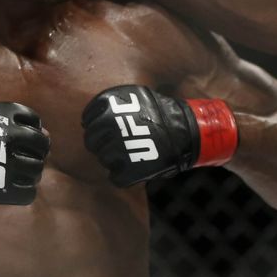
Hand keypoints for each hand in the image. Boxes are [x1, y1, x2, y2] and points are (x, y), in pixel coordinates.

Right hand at [0, 102, 49, 215]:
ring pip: (37, 169)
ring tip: (15, 174)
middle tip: (24, 158)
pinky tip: (12, 188)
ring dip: (31, 172)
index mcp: (4, 115)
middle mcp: (10, 136)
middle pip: (41, 144)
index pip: (35, 121)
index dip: (30, 132)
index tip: (20, 140)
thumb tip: (47, 133)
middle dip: (36, 152)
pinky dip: (24, 192)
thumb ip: (17, 126)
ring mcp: (9, 162)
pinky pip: (29, 192)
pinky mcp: (6, 187)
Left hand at [81, 85, 236, 186]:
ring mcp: (117, 150)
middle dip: (102, 144)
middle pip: (91, 141)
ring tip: (131, 153)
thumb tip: (89, 121)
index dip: (96, 126)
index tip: (107, 130)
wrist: (189, 131)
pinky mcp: (128, 171)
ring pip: (102, 159)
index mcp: (108, 106)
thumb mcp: (135, 99)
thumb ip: (112, 109)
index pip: (87, 120)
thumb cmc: (162, 114)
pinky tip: (135, 167)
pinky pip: (115, 178)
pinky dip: (124, 175)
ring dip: (114, 159)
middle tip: (120, 144)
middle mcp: (108, 126)